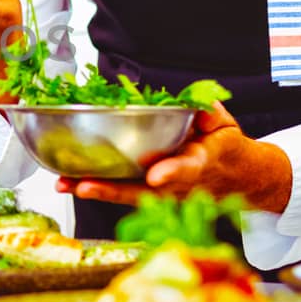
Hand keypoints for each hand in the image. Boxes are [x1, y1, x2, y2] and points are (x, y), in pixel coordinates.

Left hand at [55, 102, 293, 212]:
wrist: (234, 178)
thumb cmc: (225, 147)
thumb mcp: (226, 126)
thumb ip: (212, 115)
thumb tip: (201, 107)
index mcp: (199, 164)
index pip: (186, 169)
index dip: (171, 173)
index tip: (156, 177)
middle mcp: (175, 184)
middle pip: (141, 190)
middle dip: (111, 190)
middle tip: (84, 186)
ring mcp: (159, 192)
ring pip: (124, 194)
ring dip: (94, 189)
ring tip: (65, 184)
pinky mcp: (147, 193)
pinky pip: (119, 191)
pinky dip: (95, 187)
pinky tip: (69, 181)